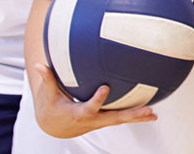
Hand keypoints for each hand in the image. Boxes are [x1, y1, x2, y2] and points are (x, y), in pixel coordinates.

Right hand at [30, 63, 154, 137]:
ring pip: (121, 120)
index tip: (105, 88)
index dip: (97, 99)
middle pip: (114, 118)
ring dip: (137, 117)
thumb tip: (39, 64)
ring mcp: (101, 121)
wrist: (56, 128)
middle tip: (147, 111)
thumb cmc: (52, 107)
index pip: (90, 107)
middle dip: (130, 115)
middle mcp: (93, 120)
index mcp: (79, 113)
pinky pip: (122, 118)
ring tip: (153, 115)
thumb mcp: (49, 95)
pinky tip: (151, 113)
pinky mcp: (105, 120)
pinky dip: (135, 116)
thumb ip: (48, 80)